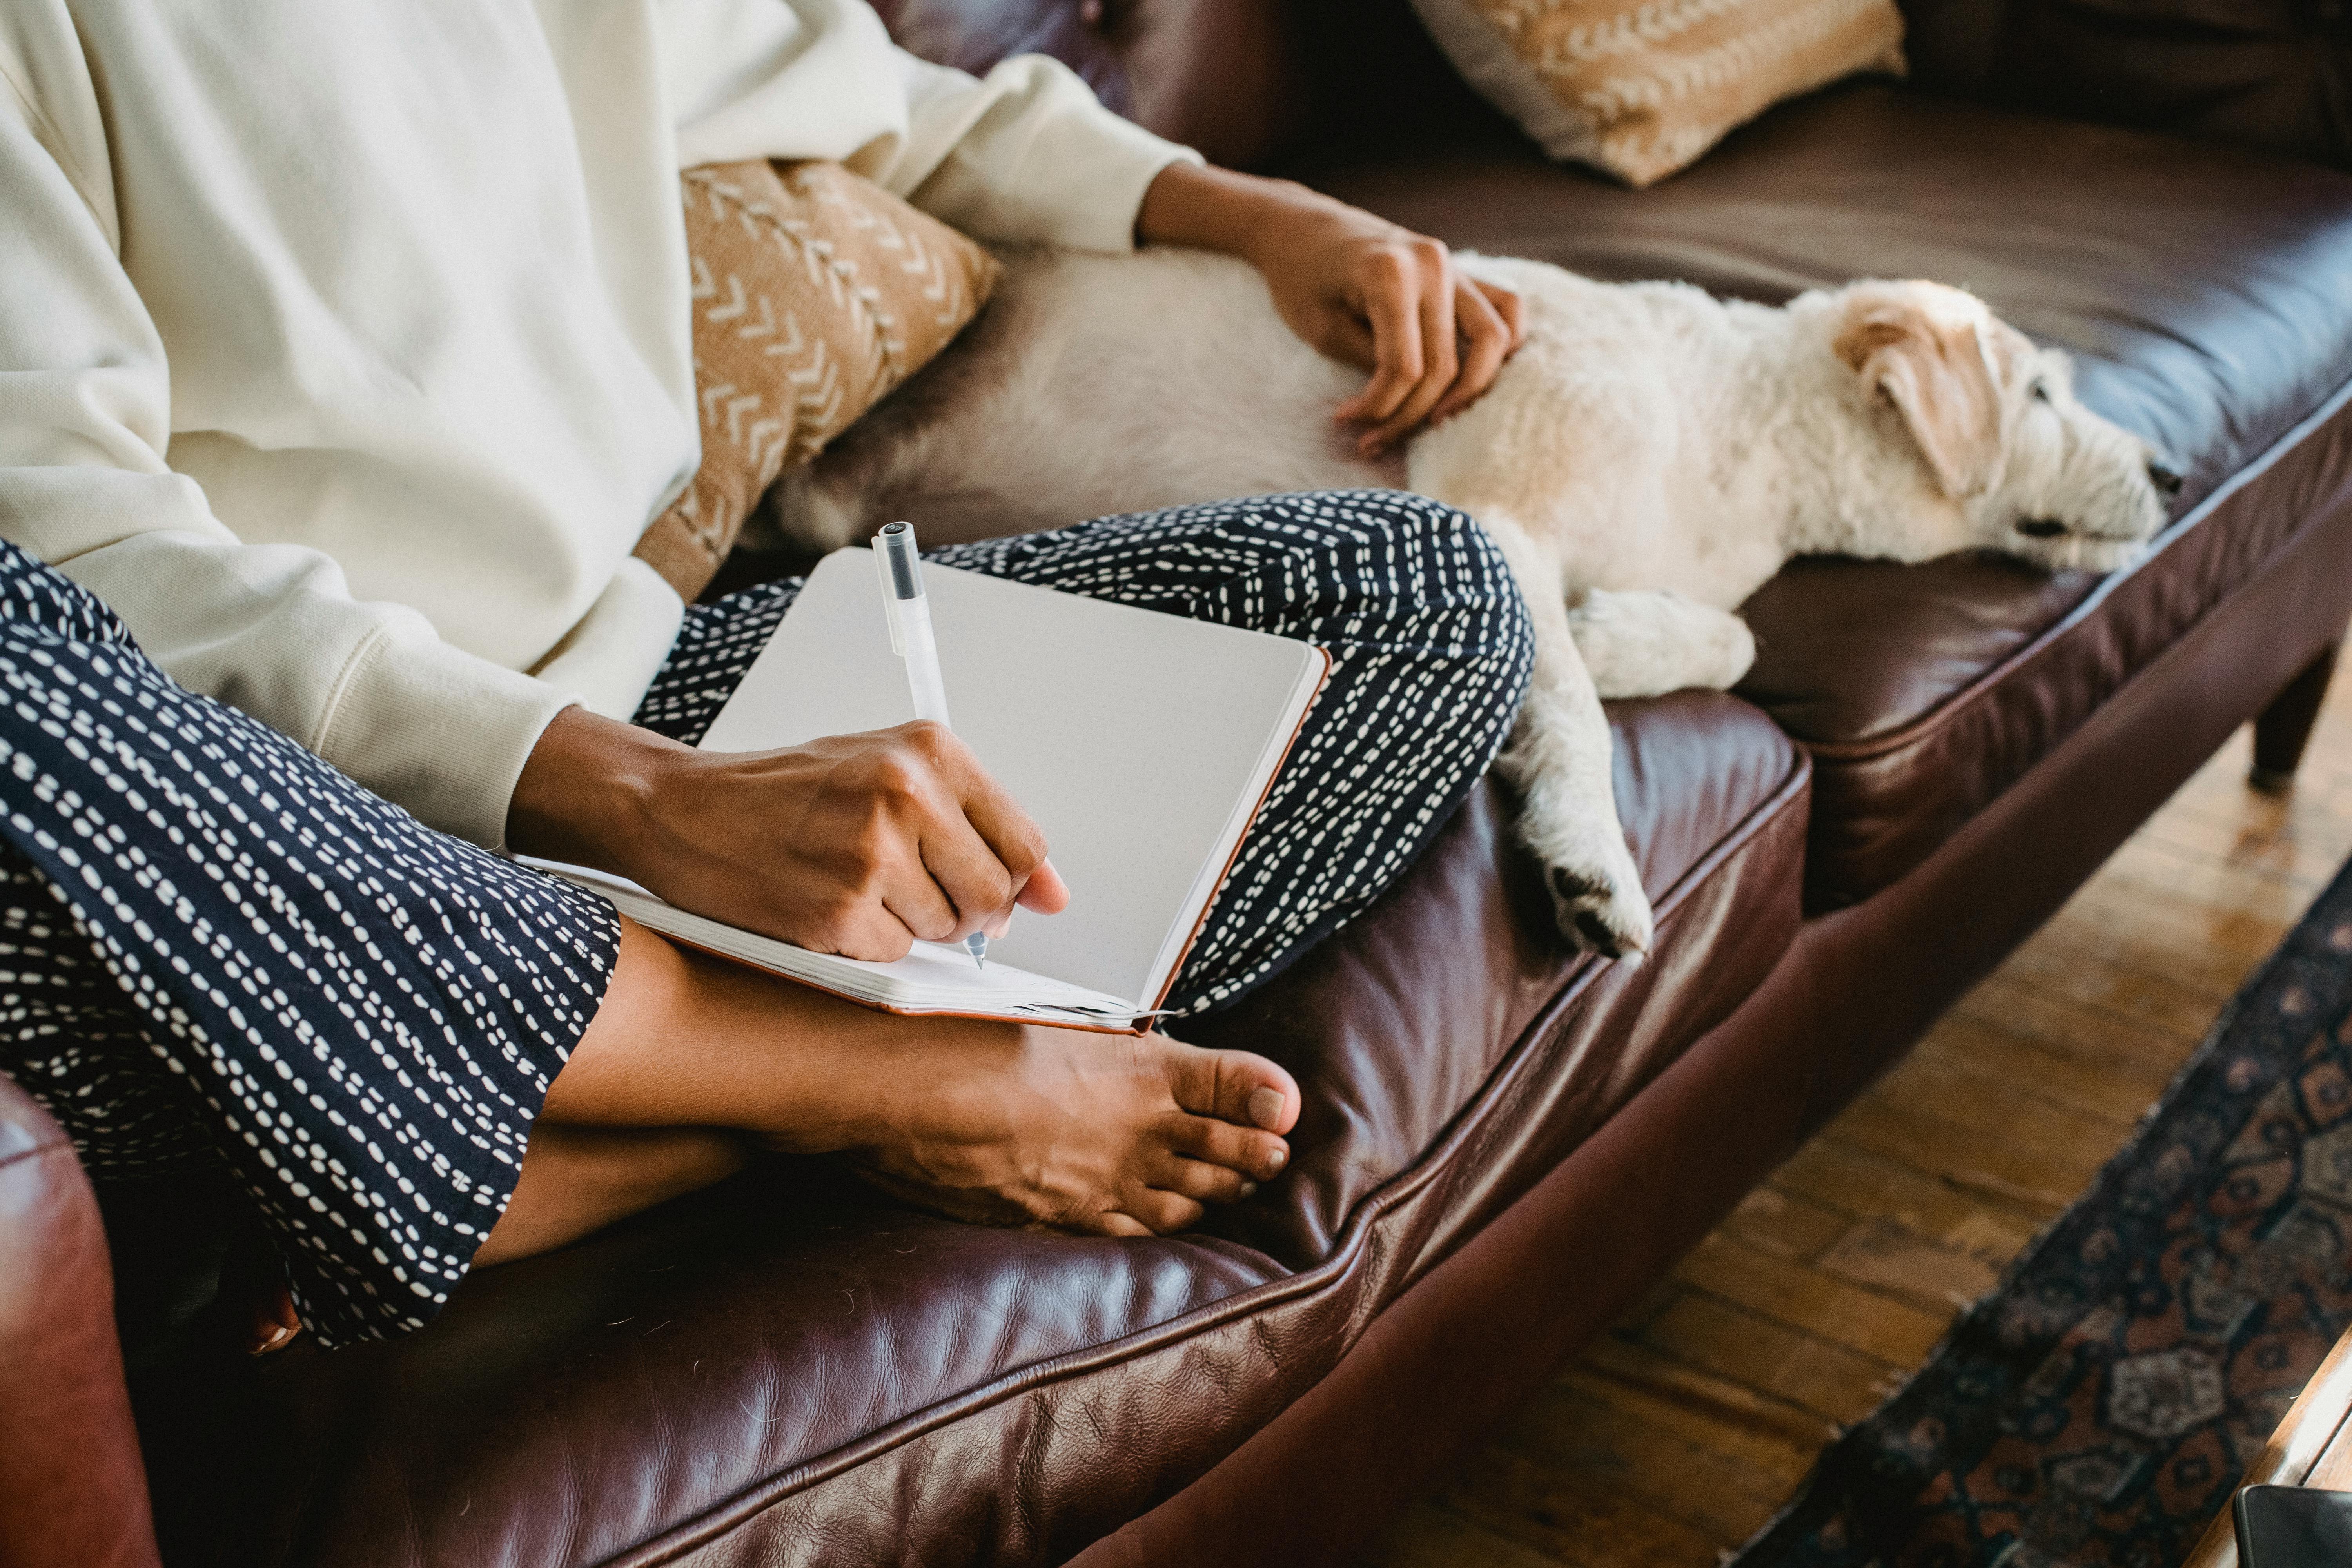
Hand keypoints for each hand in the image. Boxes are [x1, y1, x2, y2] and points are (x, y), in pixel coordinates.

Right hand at [508, 707, 1069, 961]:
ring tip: (854, 881)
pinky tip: (826, 902)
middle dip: (964, 909)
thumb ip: (977, 823)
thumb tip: (1052, 894)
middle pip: (992, 893)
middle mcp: (905, 795)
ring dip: (909, 922)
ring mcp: (871, 854)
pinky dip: (866, 941)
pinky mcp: (837, 909)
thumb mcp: (889, 774)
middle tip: (912, 889)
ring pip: (944, 929)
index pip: (1024, 842)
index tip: (990, 889)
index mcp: (929, 751)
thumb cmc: (786, 792)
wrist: (683, 809)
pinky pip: (892, 951)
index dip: (1013, 880)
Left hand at [1137, 162, 1525, 455]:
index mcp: (1390, 274)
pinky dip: (1505, 343)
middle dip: (1410, 413)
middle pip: (1445, 365)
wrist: (1301, 228)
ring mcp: (1454, 265)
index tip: (1345, 420)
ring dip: (1467, 391)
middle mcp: (1432, 265)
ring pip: (1493, 341)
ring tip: (1434, 420)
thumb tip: (1406, 406)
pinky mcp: (1462, 270)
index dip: (1379, 407)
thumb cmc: (1300, 279)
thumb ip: (1371, 364)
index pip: (1405, 368)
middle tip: (1373, 438)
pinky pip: (1505, 307)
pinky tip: (1478, 374)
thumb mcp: (1322, 329)